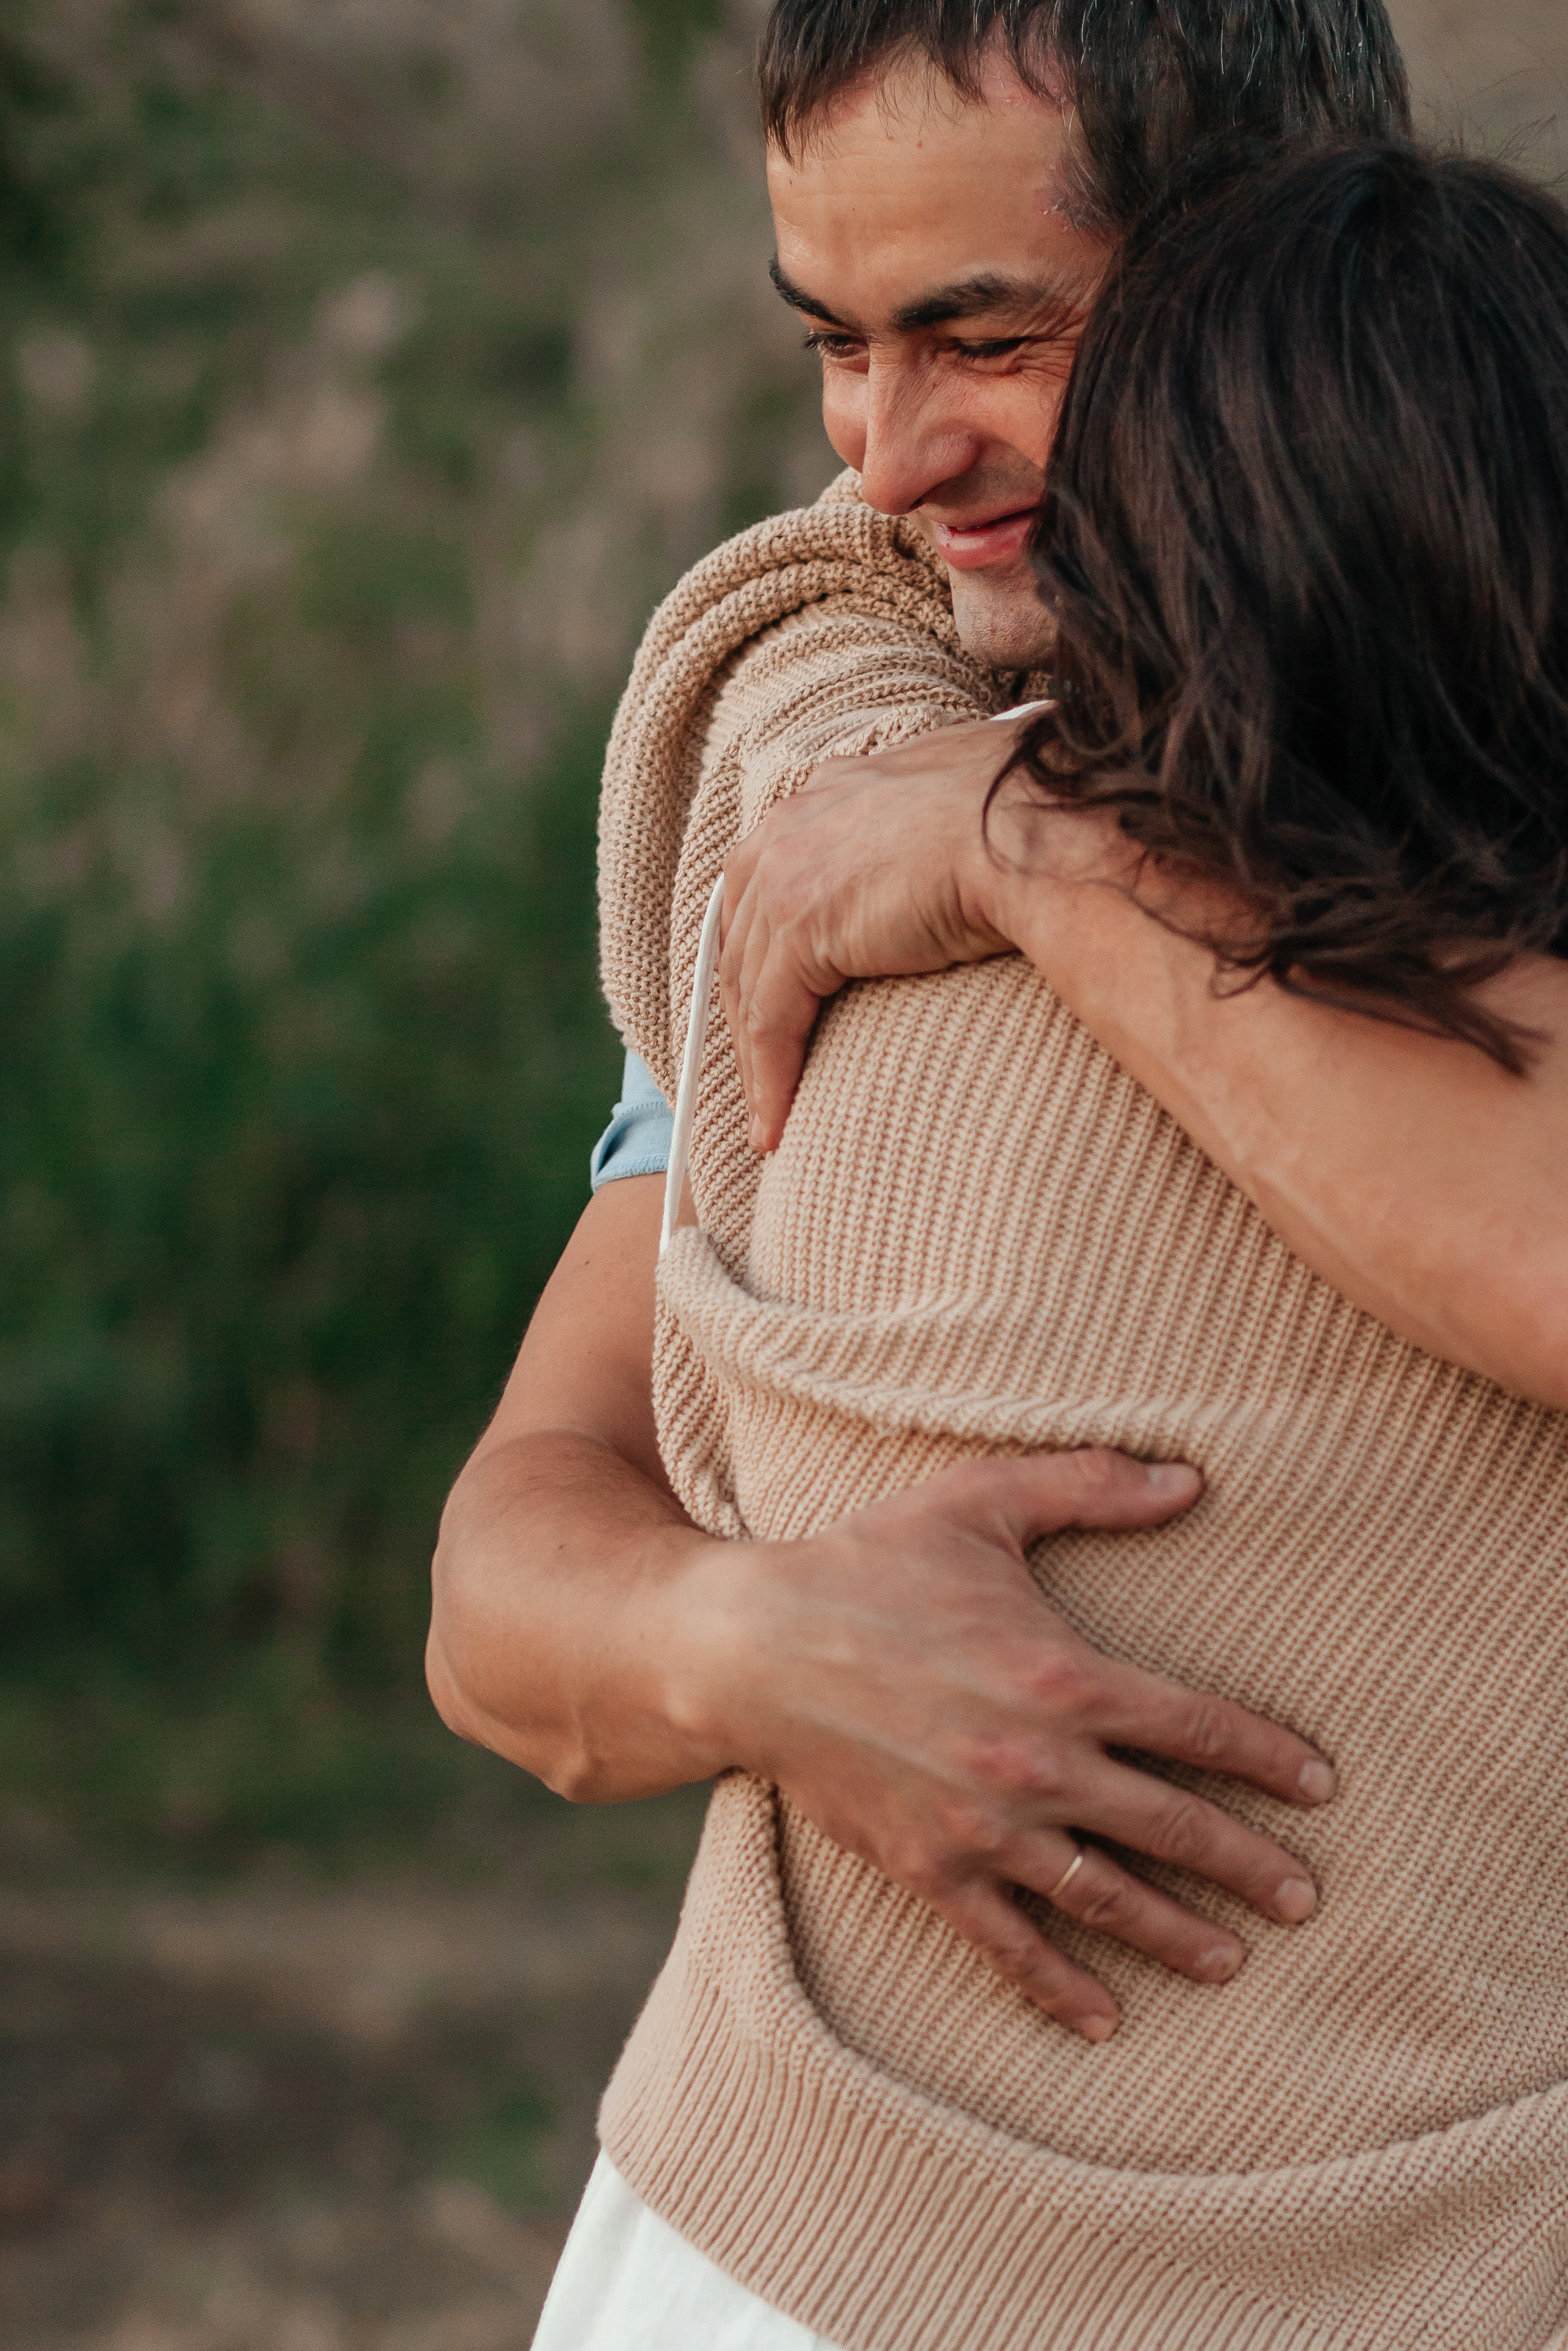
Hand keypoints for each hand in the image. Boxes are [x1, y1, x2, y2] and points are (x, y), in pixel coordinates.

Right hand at [669, 1449, 1333, 2041]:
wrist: (750, 1646)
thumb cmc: (869, 1562)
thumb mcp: (978, 1502)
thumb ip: (1089, 1484)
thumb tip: (1191, 1478)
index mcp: (1062, 1673)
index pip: (1196, 1727)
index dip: (1267, 1758)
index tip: (1321, 1785)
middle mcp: (1036, 1761)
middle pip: (1169, 1825)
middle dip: (1246, 1865)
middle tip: (1306, 1898)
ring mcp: (982, 1824)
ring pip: (1102, 1897)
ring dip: (1176, 1934)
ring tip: (1233, 1962)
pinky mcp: (927, 1867)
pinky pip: (1005, 1942)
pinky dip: (1058, 1986)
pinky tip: (1105, 2017)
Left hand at [719, 716, 1134, 1150]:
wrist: (1044, 831)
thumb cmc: (1030, 823)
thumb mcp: (960, 811)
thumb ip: (925, 830)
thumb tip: (949, 858)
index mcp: (828, 793)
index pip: (770, 885)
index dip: (766, 956)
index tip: (772, 1009)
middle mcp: (793, 825)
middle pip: (744, 940)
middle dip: (747, 1016)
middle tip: (765, 1076)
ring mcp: (789, 874)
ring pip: (750, 990)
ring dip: (757, 1063)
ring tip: (772, 1118)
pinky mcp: (801, 926)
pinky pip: (772, 1022)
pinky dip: (771, 1081)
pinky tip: (777, 1128)